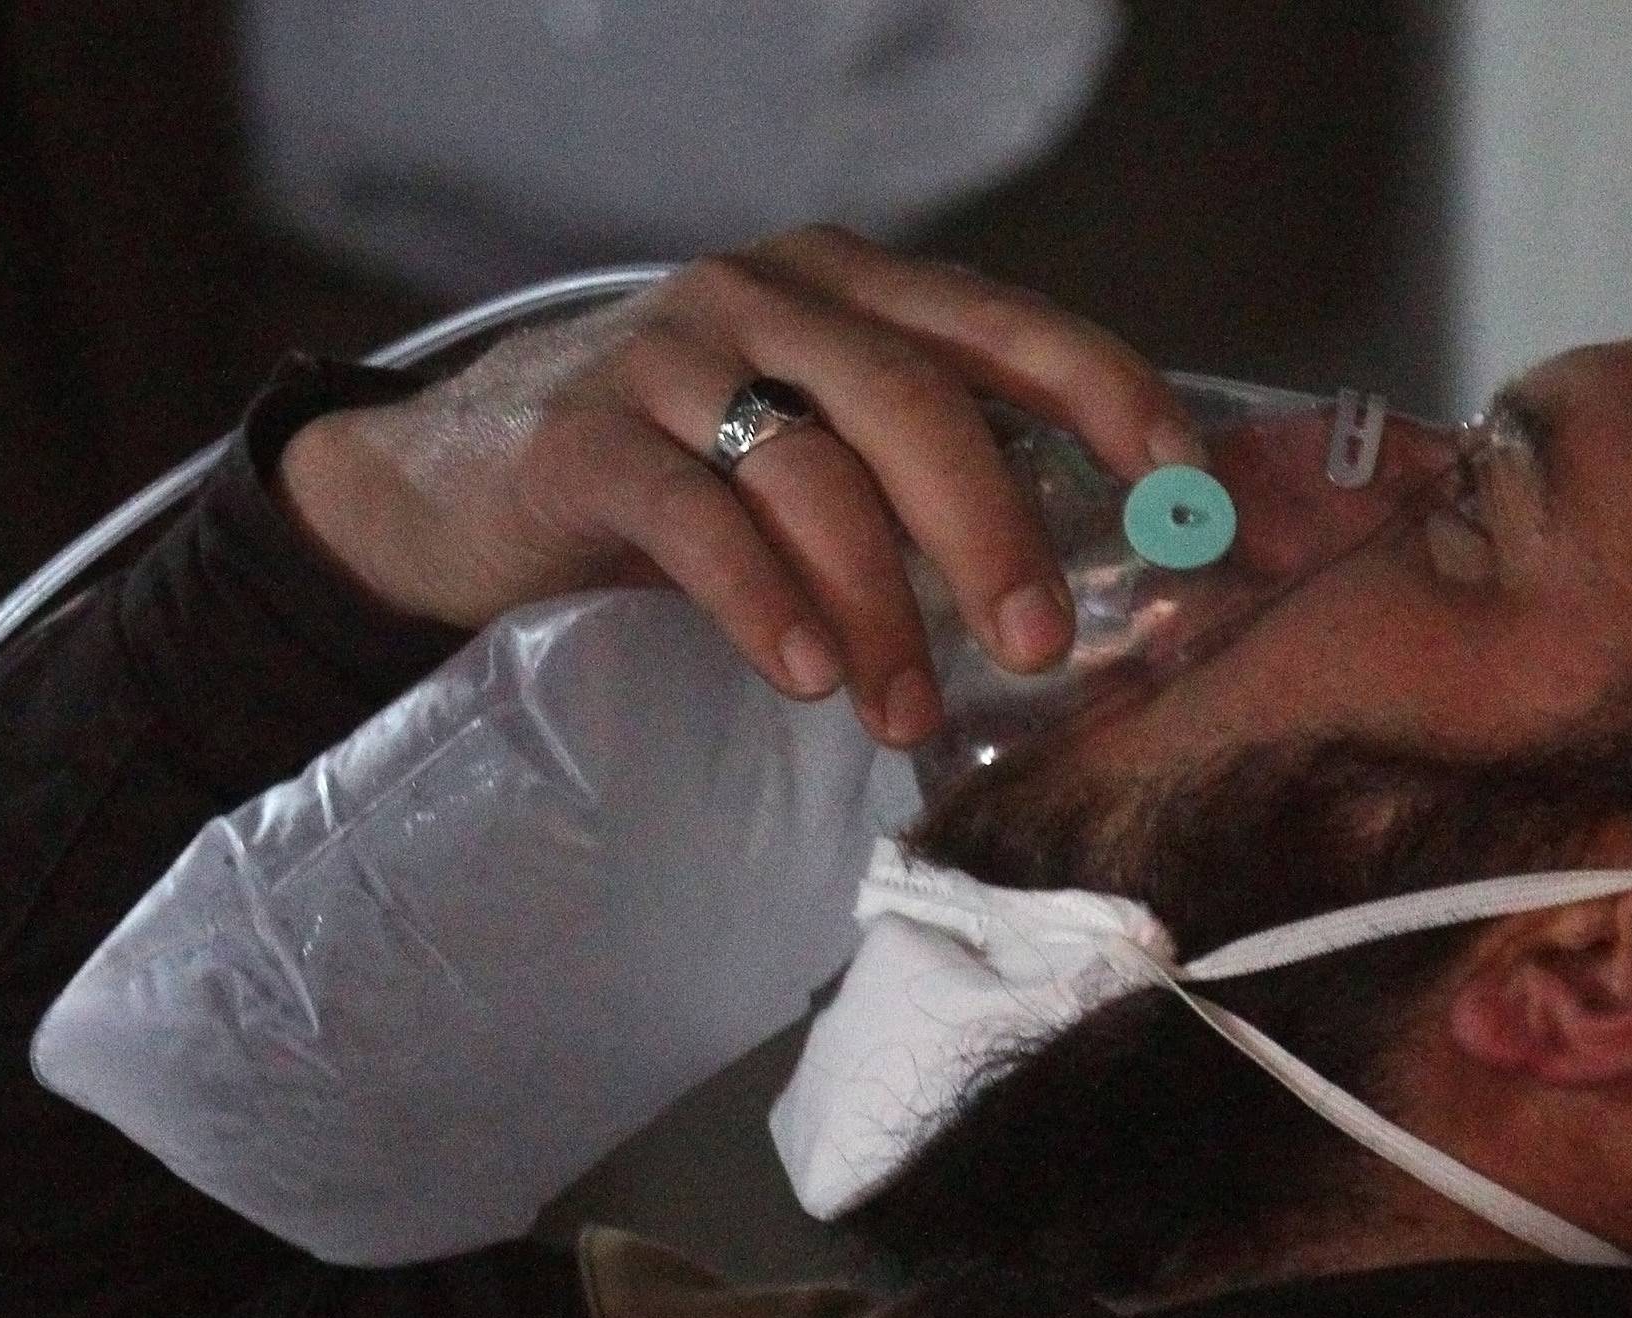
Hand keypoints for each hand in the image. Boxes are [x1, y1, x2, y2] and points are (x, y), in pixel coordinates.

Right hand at [276, 226, 1201, 746]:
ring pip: (811, 469)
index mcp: (847, 291)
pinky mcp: (584, 437)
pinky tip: (805, 676)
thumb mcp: (802, 456)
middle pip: (917, 398)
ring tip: (905, 713)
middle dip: (994, 530)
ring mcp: (669, 354)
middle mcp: (767, 298)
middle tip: (1044, 647)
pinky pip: (694, 517)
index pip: (1005, 327)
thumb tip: (1062, 595)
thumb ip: (910, 487)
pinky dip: (762, 601)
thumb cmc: (665, 485)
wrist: (450, 487)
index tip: (1182, 493)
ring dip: (878, 605)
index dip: (1108, 399)